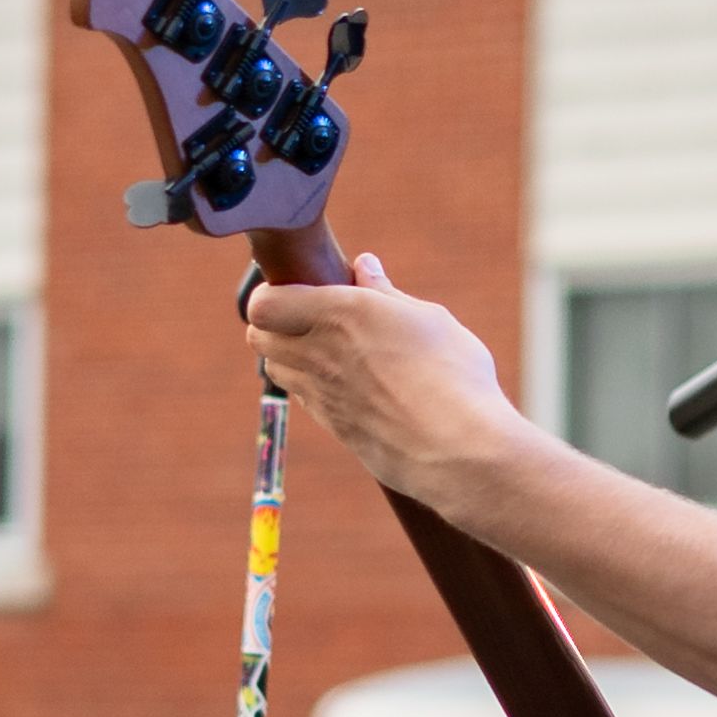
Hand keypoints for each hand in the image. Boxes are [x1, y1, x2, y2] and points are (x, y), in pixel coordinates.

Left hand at [241, 257, 530, 509]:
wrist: (458, 450)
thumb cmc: (453, 376)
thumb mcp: (427, 319)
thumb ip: (386, 293)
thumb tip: (364, 266)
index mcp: (339, 313)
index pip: (262, 303)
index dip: (271, 294)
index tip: (299, 289)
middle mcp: (319, 352)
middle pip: (257, 335)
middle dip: (274, 323)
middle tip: (309, 318)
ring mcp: (321, 394)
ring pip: (275, 368)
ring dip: (289, 356)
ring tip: (327, 350)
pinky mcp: (332, 426)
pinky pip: (302, 397)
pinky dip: (312, 386)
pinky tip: (348, 383)